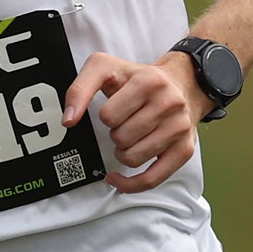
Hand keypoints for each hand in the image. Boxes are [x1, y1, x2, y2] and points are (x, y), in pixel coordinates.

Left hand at [64, 51, 199, 192]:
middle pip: (121, 138)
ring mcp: (179, 128)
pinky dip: (131, 184)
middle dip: (114, 133)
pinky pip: (153, 179)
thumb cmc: (137, 78)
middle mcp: (169, 104)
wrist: (180, 83)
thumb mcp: (103, 68)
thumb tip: (68, 120)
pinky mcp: (184, 149)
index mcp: (148, 82)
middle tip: (124, 122)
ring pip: (133, 158)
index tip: (112, 110)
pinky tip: (117, 178)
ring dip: (123, 151)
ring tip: (129, 136)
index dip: (105, 116)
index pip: (109, 116)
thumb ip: (79, 90)